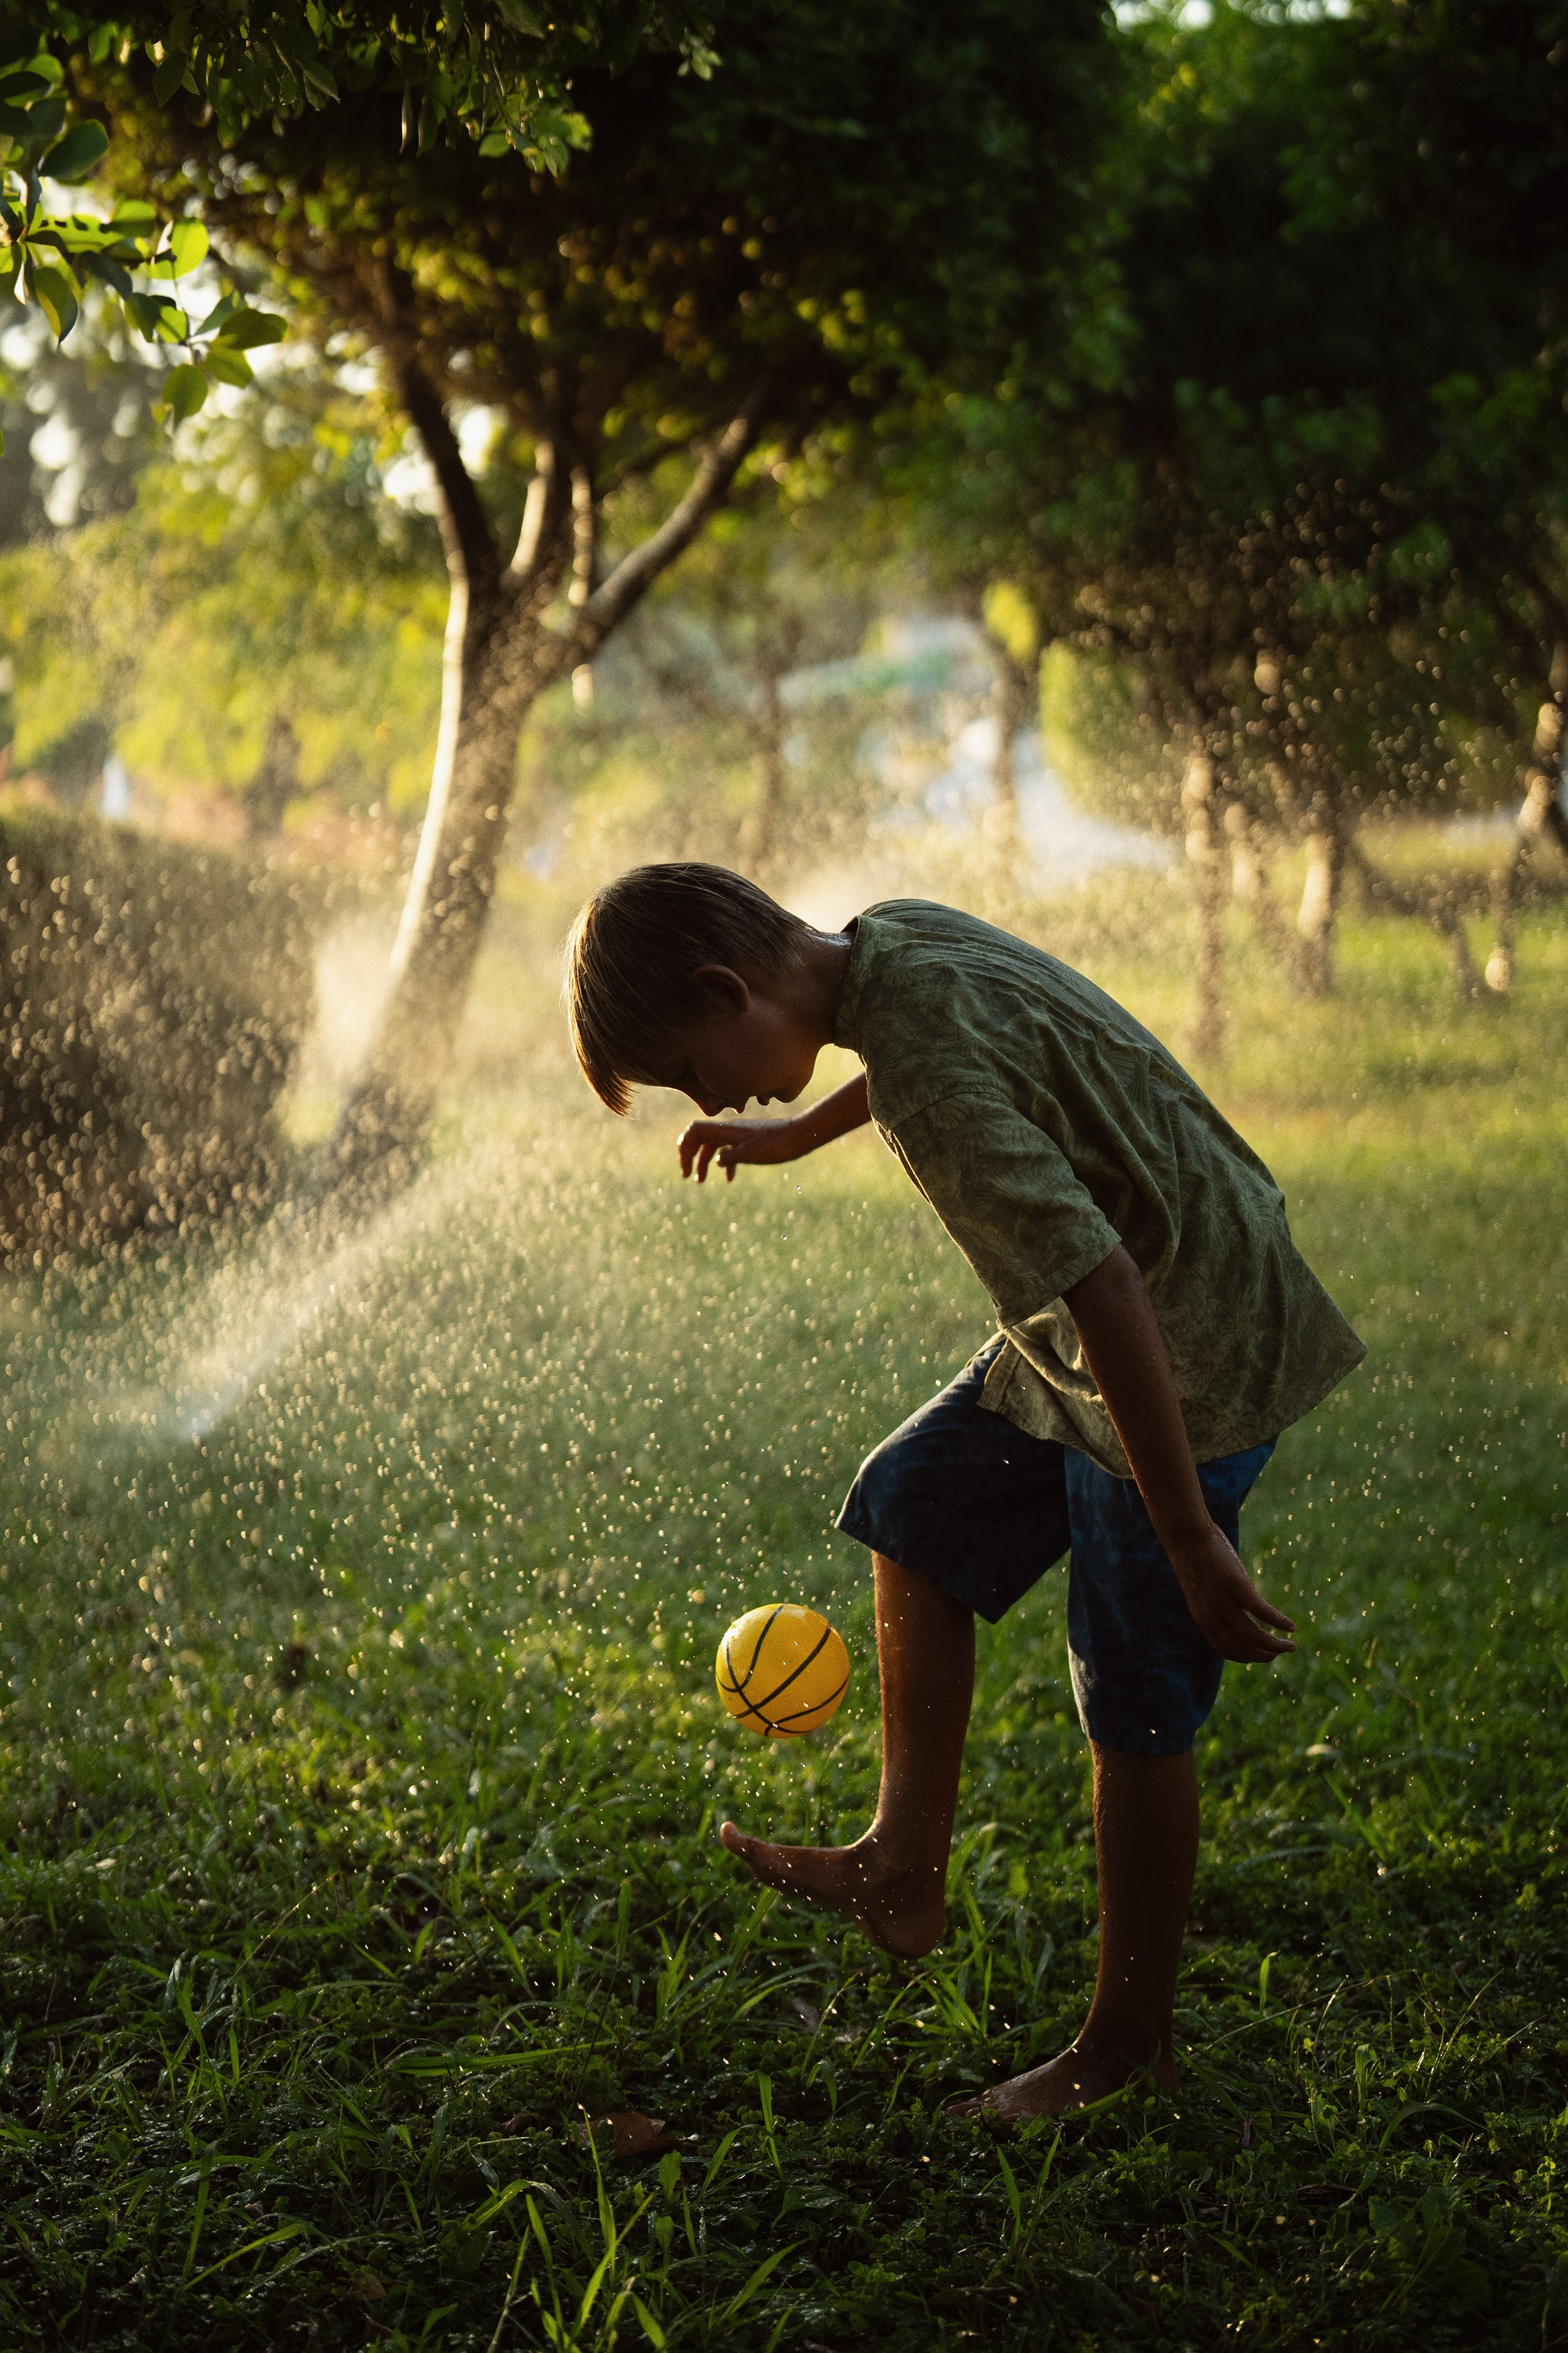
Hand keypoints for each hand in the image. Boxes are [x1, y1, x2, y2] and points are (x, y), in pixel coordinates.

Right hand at [677, 1116, 801, 1182]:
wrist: (800, 1136)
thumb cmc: (777, 1144)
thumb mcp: (752, 1152)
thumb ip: (731, 1156)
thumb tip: (715, 1161)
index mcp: (727, 1130)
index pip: (695, 1131)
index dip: (685, 1146)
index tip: (685, 1167)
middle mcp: (729, 1130)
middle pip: (700, 1139)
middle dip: (690, 1155)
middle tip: (686, 1175)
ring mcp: (739, 1136)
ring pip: (713, 1146)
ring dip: (704, 1162)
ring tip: (700, 1180)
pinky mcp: (749, 1142)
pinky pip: (729, 1151)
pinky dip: (724, 1164)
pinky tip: (729, 1179)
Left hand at [1167, 1521, 1296, 1662]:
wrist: (1186, 1535)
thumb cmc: (1195, 1557)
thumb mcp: (1202, 1587)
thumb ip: (1216, 1601)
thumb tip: (1236, 1605)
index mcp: (1203, 1618)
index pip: (1226, 1651)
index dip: (1247, 1657)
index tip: (1262, 1655)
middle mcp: (1212, 1616)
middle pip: (1243, 1649)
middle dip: (1265, 1656)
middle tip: (1282, 1651)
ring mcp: (1224, 1602)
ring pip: (1254, 1637)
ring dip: (1275, 1646)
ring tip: (1292, 1646)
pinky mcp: (1237, 1586)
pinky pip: (1262, 1612)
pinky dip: (1280, 1622)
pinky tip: (1292, 1627)